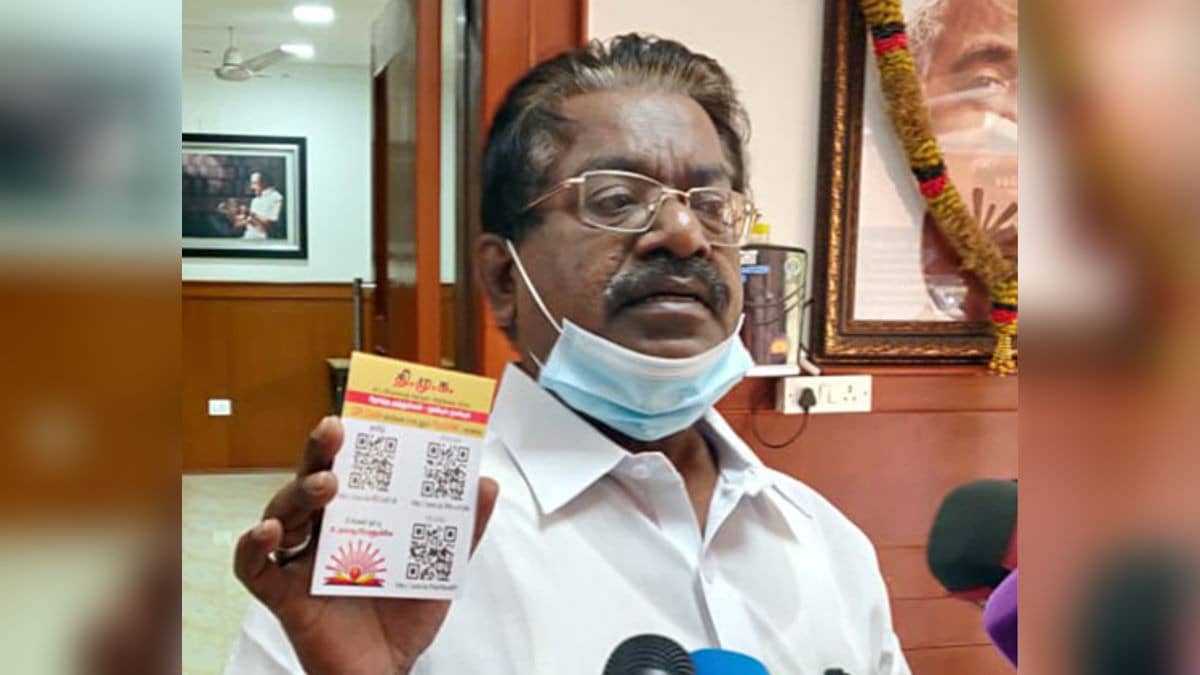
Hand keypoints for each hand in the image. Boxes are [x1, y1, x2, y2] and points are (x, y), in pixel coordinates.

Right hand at [233, 417, 499, 674]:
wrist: (389, 670)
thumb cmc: (405, 615)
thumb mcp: (442, 567)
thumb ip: (463, 528)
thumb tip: (486, 483)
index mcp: (357, 517)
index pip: (347, 469)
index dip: (347, 442)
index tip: (358, 414)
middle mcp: (324, 532)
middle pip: (311, 481)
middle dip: (319, 451)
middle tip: (333, 429)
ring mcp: (300, 561)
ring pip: (282, 513)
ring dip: (298, 493)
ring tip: (326, 485)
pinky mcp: (284, 595)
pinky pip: (253, 568)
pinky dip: (252, 547)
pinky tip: (267, 531)